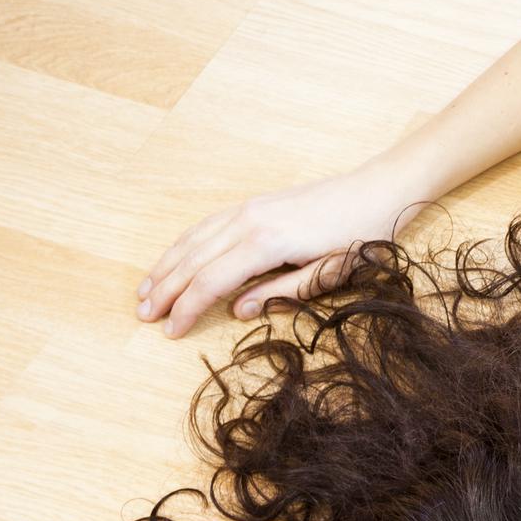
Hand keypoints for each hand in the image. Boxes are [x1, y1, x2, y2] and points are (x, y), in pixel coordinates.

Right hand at [135, 162, 418, 337]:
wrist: (377, 190)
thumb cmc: (361, 235)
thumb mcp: (329, 274)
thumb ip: (282, 293)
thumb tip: (237, 311)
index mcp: (266, 244)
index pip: (211, 281)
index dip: (187, 308)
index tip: (169, 331)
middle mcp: (248, 221)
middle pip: (193, 259)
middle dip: (165, 290)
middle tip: (143, 316)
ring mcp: (248, 208)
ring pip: (193, 239)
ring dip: (166, 266)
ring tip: (145, 291)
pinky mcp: (253, 203)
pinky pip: (206, 225)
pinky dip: (184, 244)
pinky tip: (174, 258)